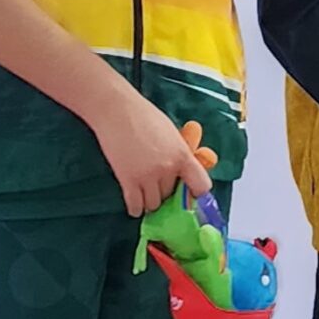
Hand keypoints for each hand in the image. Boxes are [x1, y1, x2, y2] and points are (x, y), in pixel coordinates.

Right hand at [90, 91, 212, 214]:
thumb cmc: (144, 117)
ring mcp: (148, 176)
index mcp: (183, 155)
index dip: (196, 193)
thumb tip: (185, 174)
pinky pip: (136, 206)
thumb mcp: (172, 134)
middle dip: (166, 193)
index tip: (189, 194)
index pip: (201, 186)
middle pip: (172, 196)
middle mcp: (168, 169)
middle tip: (157, 184)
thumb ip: (180, 154)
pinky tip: (135, 203)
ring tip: (145, 191)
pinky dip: (136, 208)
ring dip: (151, 201)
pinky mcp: (128, 181)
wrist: (117, 111)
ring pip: (154, 205)